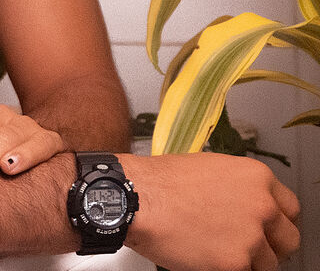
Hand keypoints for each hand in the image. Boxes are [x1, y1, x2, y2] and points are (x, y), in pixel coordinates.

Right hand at [121, 152, 299, 270]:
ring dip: (248, 259)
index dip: (277, 220)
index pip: (291, 208)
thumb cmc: (161, 182)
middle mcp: (262, 206)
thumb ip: (238, 187)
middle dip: (271, 244)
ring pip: (269, 263)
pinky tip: (206, 255)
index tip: (268, 227)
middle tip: (248, 244)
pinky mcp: (235, 263)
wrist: (138, 198)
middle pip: (289, 238)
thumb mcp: (209, 168)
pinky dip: (227, 268)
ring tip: (218, 248)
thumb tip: (245, 203)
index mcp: (257, 178)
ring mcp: (251, 236)